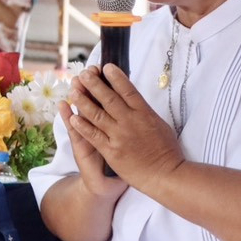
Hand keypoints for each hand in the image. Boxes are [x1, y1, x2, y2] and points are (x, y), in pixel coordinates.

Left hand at [62, 65, 183, 192]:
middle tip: (84, 73)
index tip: (106, 66)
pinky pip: (93, 136)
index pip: (127, 90)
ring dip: (83, 101)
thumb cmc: (167, 150)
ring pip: (96, 114)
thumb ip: (145, 112)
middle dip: (94, 84)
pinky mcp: (111, 151)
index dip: (115, 77)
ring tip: (74, 90)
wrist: (165, 174)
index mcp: (144, 113)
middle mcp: (130, 121)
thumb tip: (135, 101)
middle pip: (108, 98)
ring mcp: (119, 136)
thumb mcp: (159, 124)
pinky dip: (82, 126)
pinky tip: (73, 117)